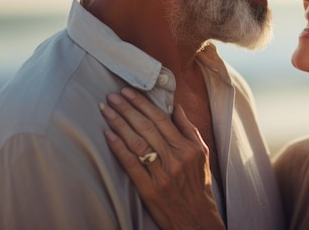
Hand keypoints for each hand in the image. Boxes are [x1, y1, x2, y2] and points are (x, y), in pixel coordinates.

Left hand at [100, 87, 224, 229]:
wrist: (196, 219)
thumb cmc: (199, 185)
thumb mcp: (202, 154)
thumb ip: (189, 129)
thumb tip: (177, 107)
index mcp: (187, 147)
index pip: (161, 119)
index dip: (143, 103)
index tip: (128, 92)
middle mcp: (175, 158)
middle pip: (147, 127)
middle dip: (127, 109)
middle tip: (112, 96)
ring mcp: (162, 174)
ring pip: (137, 142)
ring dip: (119, 124)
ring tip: (106, 110)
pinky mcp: (149, 189)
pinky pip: (131, 165)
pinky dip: (119, 148)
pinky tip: (108, 135)